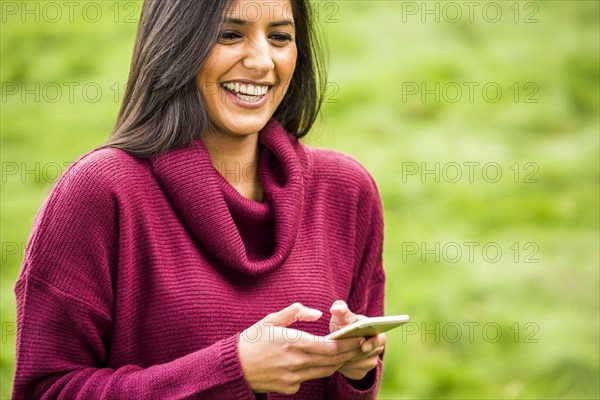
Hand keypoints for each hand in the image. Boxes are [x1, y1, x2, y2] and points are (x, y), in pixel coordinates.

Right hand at [238, 302, 364, 394]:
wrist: (234, 367)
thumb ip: (296, 312)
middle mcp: (295, 362)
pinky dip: (320, 369)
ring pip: (325, 371)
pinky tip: (326, 362)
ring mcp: (293, 377)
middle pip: (332, 361)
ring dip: (338, 363)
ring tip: (348, 353)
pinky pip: (310, 377)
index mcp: (292, 342)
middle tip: (361, 345)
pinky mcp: (290, 387)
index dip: (347, 343)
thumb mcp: (272, 319)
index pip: (329, 347)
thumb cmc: (253, 339)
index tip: (358, 337)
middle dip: (348, 353)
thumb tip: (318, 313)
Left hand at [329, 300, 385, 380]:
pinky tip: (337, 362)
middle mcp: (377, 348)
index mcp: (377, 332)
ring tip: (336, 355)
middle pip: (369, 354)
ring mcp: (370, 361)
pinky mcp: (362, 372)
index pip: (381, 339)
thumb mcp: (342, 316)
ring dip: (349, 360)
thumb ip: (340, 309)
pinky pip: (355, 372)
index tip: (363, 346)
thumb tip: (336, 308)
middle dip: (355, 352)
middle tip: (342, 352)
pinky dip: (346, 368)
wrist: (340, 339)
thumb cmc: (344, 324)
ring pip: (361, 364)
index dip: (373, 343)